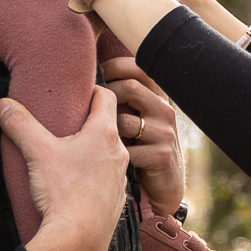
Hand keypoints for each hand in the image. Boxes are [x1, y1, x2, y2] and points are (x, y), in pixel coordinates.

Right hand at [0, 86, 129, 250]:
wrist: (79, 240)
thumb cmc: (63, 193)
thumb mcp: (37, 152)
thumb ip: (20, 125)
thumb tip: (3, 104)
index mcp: (104, 133)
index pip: (106, 97)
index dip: (93, 89)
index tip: (78, 91)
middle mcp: (119, 152)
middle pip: (107, 125)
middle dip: (88, 120)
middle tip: (66, 120)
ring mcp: (120, 177)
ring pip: (108, 152)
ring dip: (92, 148)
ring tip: (69, 152)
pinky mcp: (116, 198)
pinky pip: (107, 177)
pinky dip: (94, 173)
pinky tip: (76, 181)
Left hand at [101, 56, 185, 215]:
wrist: (165, 184)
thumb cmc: (141, 145)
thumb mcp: (137, 116)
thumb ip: (122, 97)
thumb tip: (86, 78)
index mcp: (158, 96)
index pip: (138, 68)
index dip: (113, 67)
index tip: (94, 75)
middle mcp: (164, 110)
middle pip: (130, 88)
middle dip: (105, 97)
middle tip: (89, 110)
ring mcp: (165, 133)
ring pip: (124, 121)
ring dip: (106, 131)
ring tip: (96, 140)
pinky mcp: (161, 156)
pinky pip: (126, 150)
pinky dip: (112, 156)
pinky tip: (107, 162)